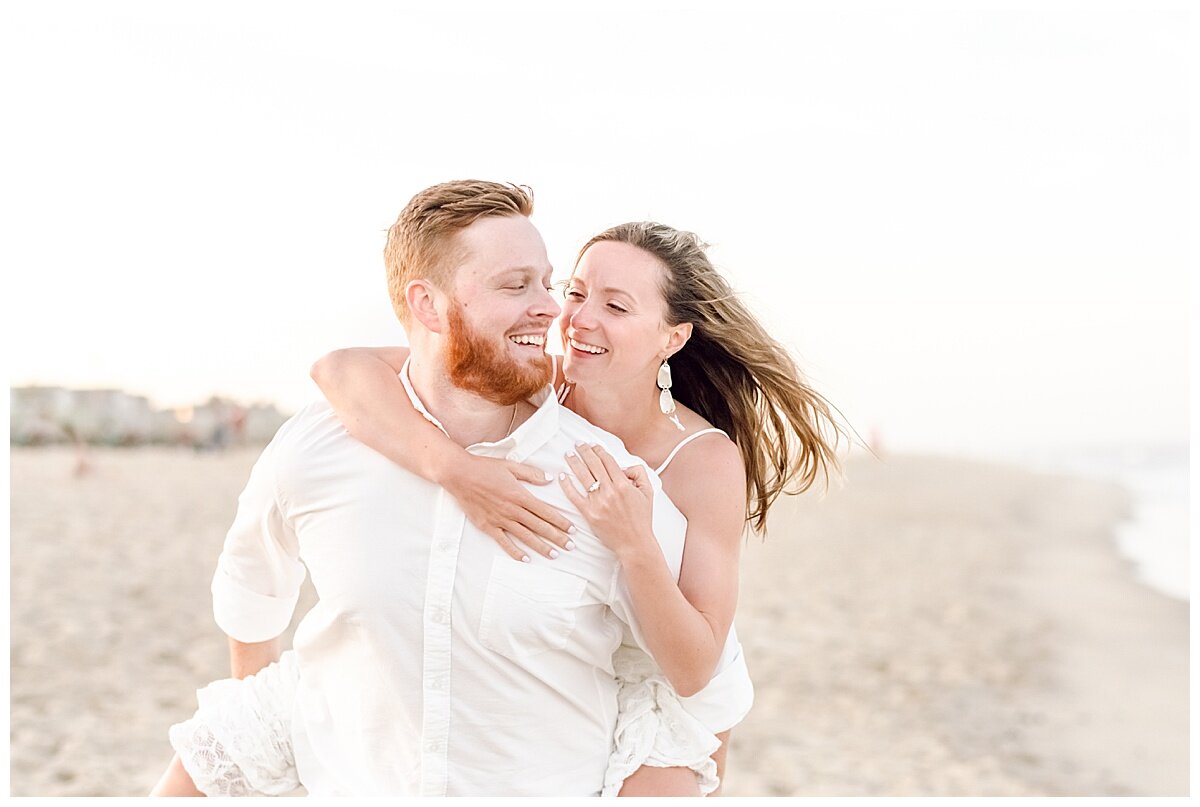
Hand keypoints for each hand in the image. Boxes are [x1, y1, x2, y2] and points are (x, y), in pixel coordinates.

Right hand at [440, 453, 575, 561]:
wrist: (459, 474)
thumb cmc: (484, 467)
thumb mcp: (511, 465)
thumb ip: (531, 473)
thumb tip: (549, 479)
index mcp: (520, 495)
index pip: (545, 511)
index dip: (560, 521)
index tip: (572, 529)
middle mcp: (512, 510)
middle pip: (539, 526)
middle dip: (557, 537)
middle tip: (571, 547)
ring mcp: (499, 519)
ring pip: (525, 536)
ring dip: (541, 546)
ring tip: (554, 555)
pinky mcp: (487, 526)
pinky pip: (504, 542)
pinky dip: (515, 551)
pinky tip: (525, 559)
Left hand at [558, 443, 654, 558]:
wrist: (635, 543)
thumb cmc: (642, 519)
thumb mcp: (648, 493)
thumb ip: (639, 474)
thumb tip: (624, 466)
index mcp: (624, 485)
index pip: (608, 461)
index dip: (599, 450)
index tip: (593, 445)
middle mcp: (610, 491)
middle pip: (594, 464)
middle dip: (585, 451)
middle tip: (578, 444)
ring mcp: (598, 503)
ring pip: (583, 476)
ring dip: (574, 462)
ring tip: (568, 454)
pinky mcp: (589, 514)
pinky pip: (575, 496)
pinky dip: (567, 485)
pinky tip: (563, 476)